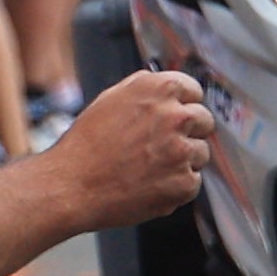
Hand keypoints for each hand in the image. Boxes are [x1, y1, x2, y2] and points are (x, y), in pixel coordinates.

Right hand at [47, 67, 215, 225]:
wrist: (72, 185)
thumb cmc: (85, 145)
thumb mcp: (111, 99)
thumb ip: (146, 92)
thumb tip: (169, 91)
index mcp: (157, 89)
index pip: (193, 90)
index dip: (184, 104)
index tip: (178, 114)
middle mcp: (175, 115)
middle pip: (204, 120)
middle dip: (189, 132)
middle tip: (164, 145)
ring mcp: (182, 150)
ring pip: (201, 153)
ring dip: (184, 160)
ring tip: (151, 167)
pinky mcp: (185, 182)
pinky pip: (193, 181)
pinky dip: (177, 186)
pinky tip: (151, 184)